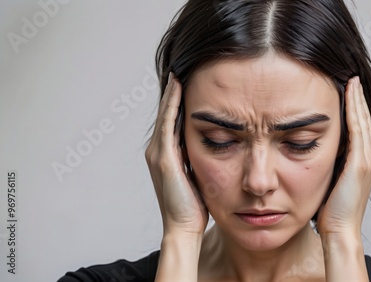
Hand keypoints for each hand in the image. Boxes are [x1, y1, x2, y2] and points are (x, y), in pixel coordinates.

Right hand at [145, 73, 207, 235]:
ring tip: (178, 73)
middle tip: (181, 71)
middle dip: (173, 93)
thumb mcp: (197, 174)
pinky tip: (178, 88)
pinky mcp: (164, 158)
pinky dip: (172, 105)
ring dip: (172, 93)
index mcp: (166, 155)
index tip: (187, 83)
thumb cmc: (194, 205)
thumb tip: (211, 142)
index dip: (177, 102)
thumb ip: (197, 157)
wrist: (184, 226)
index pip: (172, 121)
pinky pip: (168, 124)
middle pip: (166, 114)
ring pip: (165, 115)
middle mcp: (158, 150)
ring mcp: (159, 154)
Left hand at [316, 76, 370, 236]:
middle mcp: (369, 155)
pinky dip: (354, 109)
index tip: (346, 88)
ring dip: (356, 98)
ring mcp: (367, 158)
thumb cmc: (332, 210)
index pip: (357, 126)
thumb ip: (328, 163)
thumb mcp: (330, 179)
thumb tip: (312, 150)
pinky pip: (357, 128)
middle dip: (356, 97)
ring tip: (351, 79)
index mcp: (361, 160)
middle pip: (361, 118)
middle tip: (350, 76)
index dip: (353, 106)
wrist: (340, 229)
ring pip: (361, 120)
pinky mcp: (361, 162)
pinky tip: (349, 93)